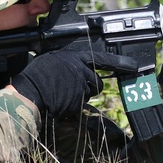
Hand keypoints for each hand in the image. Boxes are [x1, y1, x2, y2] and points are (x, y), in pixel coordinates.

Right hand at [12, 50, 136, 116]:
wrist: (30, 91)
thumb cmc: (37, 74)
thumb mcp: (53, 59)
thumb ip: (68, 62)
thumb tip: (73, 65)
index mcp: (76, 57)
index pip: (103, 59)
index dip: (119, 62)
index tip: (133, 65)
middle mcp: (82, 71)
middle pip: (97, 82)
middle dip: (90, 86)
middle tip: (73, 86)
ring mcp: (81, 87)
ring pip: (89, 94)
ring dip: (80, 95)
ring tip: (62, 92)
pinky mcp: (79, 101)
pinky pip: (80, 104)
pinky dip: (72, 104)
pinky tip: (59, 100)